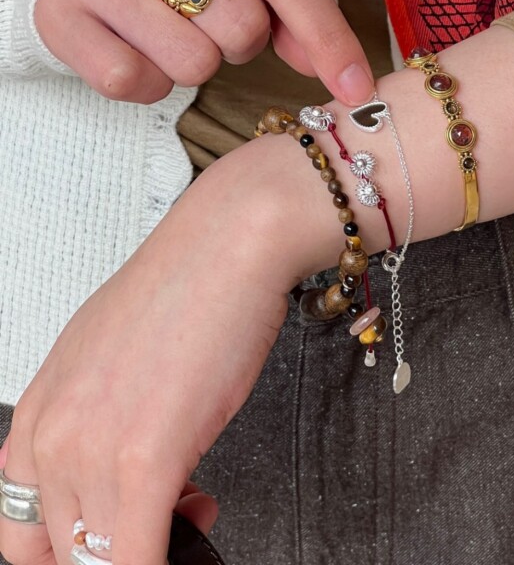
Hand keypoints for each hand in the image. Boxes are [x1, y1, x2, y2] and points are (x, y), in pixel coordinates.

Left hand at [0, 141, 306, 564]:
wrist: (228, 244)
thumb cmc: (186, 287)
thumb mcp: (114, 352)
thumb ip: (101, 414)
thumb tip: (121, 464)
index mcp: (38, 411)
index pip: (19, 527)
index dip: (69, 548)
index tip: (117, 533)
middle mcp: (50, 434)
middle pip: (57, 551)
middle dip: (116, 549)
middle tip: (173, 514)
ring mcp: (92, 450)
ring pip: (97, 559)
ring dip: (150, 549)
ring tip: (197, 506)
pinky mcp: (146, 459)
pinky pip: (137, 558)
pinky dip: (164, 559)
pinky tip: (193, 531)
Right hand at [33, 0, 374, 105]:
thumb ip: (286, 6)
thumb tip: (331, 67)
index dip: (328, 35)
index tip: (358, 87)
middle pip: (243, 26)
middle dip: (241, 42)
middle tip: (211, 22)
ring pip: (193, 63)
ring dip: (196, 63)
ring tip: (172, 31)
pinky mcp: (60, 16)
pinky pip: (136, 83)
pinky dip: (150, 83)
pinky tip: (137, 50)